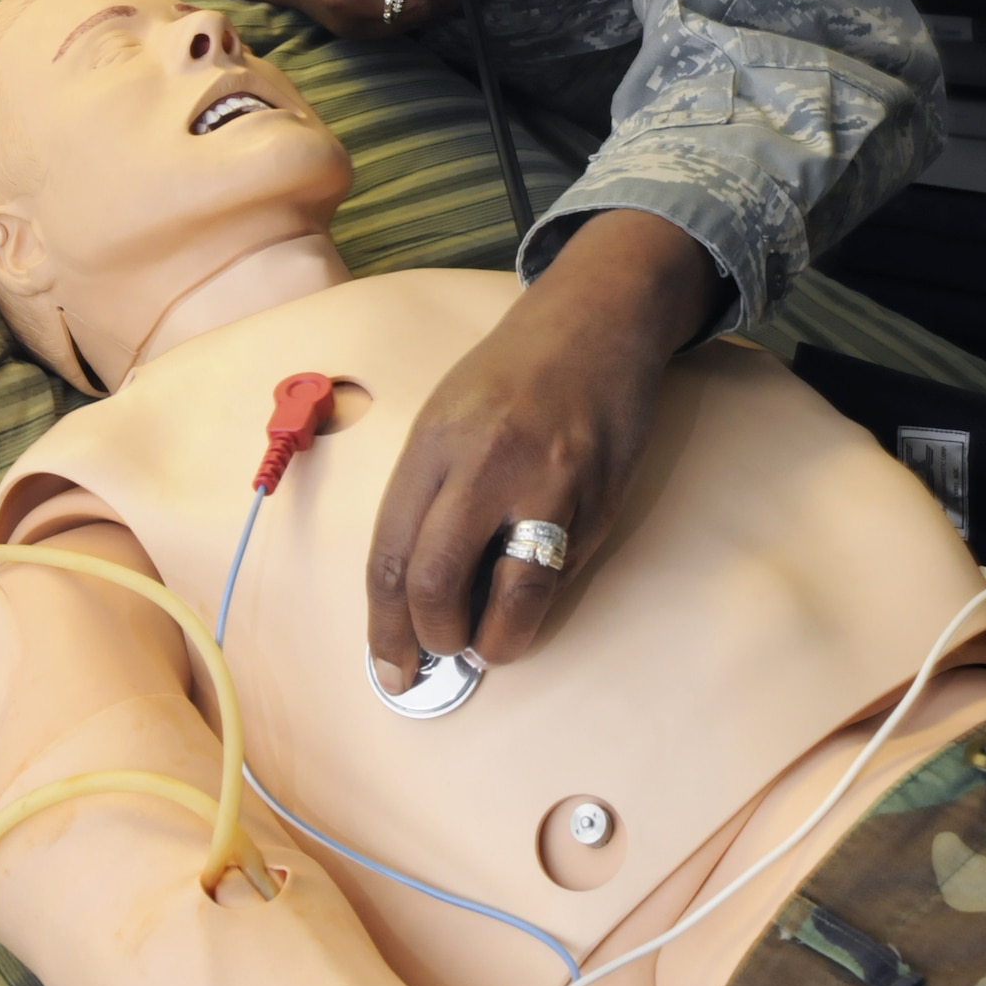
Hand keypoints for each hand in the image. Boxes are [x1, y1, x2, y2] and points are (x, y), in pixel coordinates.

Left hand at [366, 211, 722, 685]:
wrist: (596, 319)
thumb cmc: (513, 372)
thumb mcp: (447, 416)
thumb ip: (430, 494)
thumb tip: (417, 593)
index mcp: (433, 442)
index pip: (390, 555)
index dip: (384, 626)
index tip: (388, 667)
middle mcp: (485, 462)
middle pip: (436, 582)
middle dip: (433, 639)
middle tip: (440, 653)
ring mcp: (549, 481)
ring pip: (512, 597)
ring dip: (495, 642)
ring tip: (489, 643)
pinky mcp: (601, 497)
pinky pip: (564, 573)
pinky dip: (541, 603)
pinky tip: (529, 599)